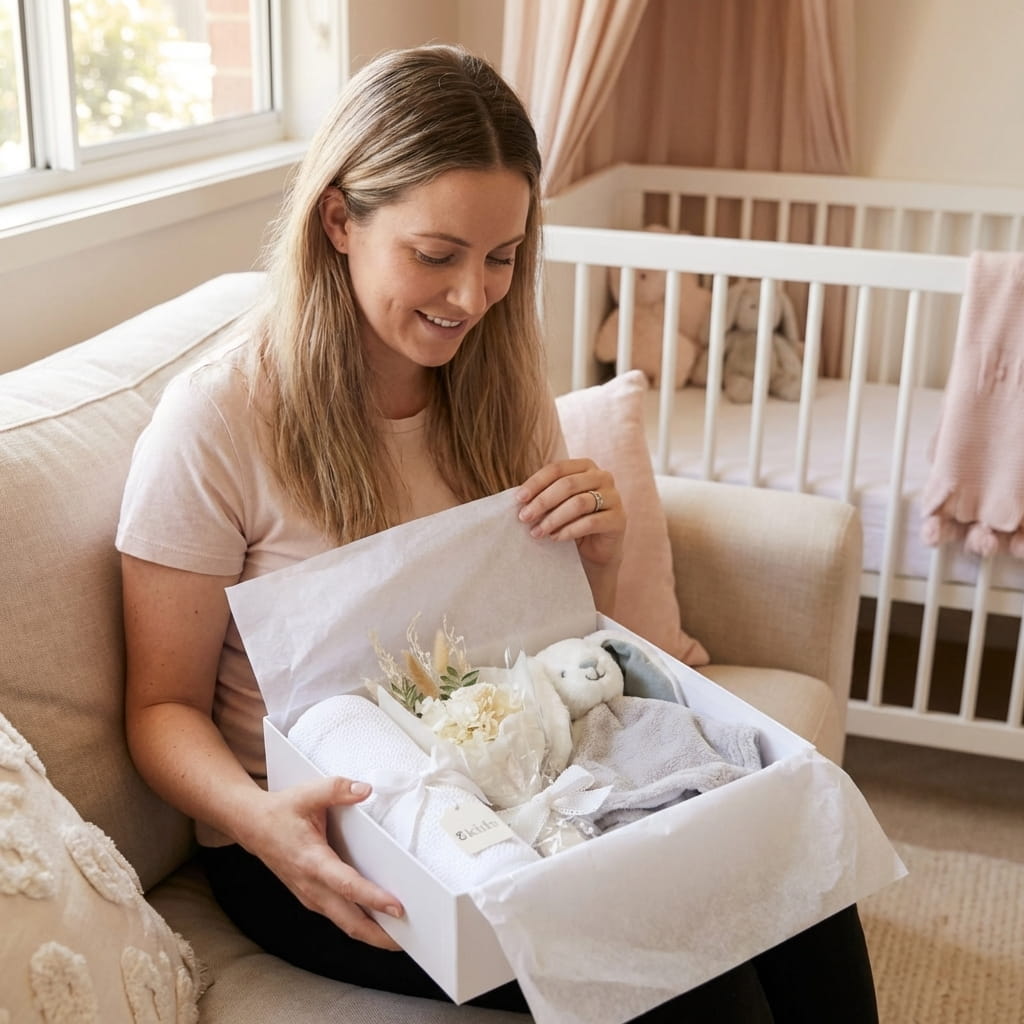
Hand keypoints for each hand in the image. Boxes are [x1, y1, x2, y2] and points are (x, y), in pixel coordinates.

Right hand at [240, 776, 403, 950]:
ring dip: (371, 934)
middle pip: (349, 921)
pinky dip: (360, 924)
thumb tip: (365, 790)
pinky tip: (378, 922)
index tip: (397, 907)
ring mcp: (311, 896)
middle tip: (408, 939)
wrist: (252, 827)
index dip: (373, 899)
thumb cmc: (281, 812)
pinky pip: (339, 917)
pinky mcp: (312, 898)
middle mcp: (312, 886)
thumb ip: (337, 789)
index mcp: (312, 862)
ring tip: (400, 935)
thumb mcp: (307, 793)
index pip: (347, 886)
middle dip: (379, 935)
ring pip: (345, 923)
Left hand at [516, 458, 624, 610]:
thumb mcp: (556, 505)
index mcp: (585, 467)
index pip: (557, 469)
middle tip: (524, 518)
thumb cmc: (571, 522)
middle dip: (542, 502)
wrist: (595, 549)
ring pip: (579, 503)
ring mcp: (614, 497)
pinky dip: (569, 530)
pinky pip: (591, 522)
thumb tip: (518, 498)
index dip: (536, 483)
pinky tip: (555, 538)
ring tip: (537, 532)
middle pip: (568, 484)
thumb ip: (543, 496)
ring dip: (553, 518)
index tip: (518, 499)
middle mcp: (603, 477)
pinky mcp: (619, 519)